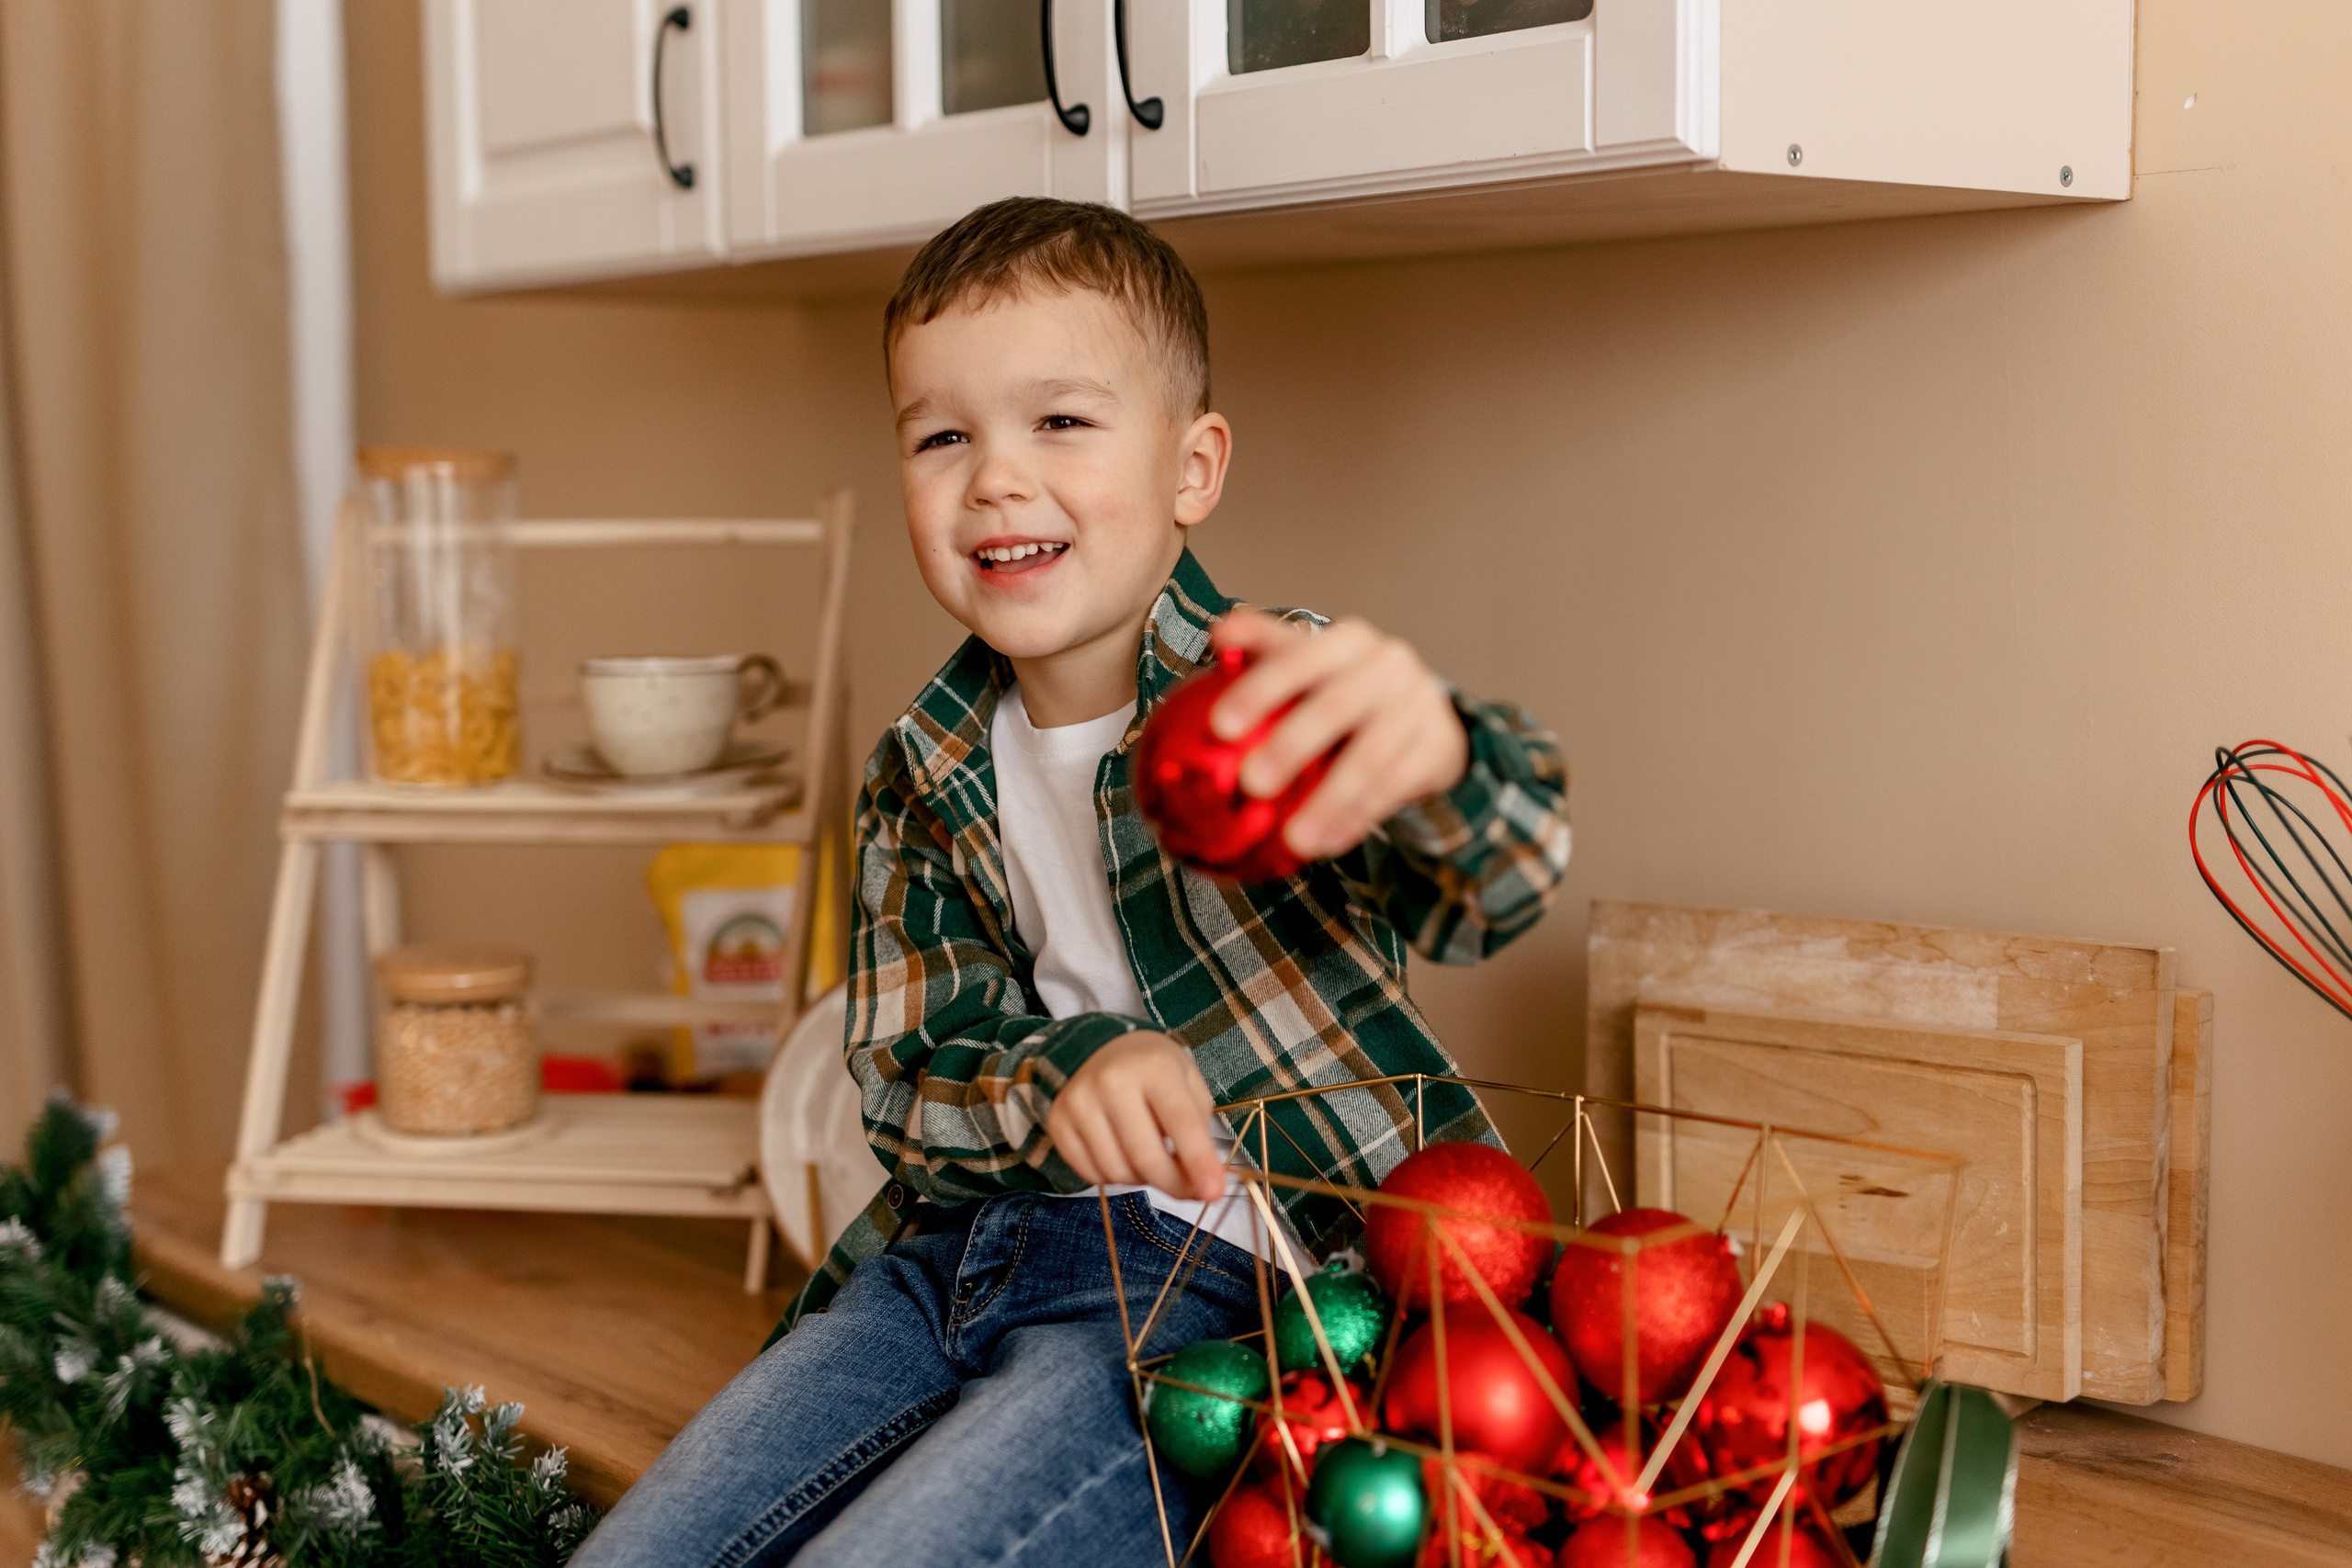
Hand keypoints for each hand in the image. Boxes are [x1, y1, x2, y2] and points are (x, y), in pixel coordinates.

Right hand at [1046, 1032, 1226, 1202]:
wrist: (1103, 1049)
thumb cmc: (1155, 1073)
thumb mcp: (1189, 1087)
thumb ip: (1198, 1135)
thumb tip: (1202, 1187)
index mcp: (1153, 1066)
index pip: (1180, 1122)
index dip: (1198, 1162)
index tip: (1213, 1193)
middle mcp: (1111, 1080)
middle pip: (1145, 1156)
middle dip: (1173, 1184)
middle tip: (1189, 1191)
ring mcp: (1079, 1101)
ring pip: (1117, 1171)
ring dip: (1142, 1179)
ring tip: (1150, 1157)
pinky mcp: (1058, 1121)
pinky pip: (1090, 1174)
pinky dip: (1113, 1176)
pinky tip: (1122, 1153)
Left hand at [1208, 608, 1469, 859]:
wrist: (1427, 717)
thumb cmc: (1347, 690)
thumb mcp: (1312, 663)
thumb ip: (1264, 646)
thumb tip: (1220, 633)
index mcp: (1348, 641)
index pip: (1298, 659)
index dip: (1259, 689)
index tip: (1220, 727)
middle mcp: (1388, 665)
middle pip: (1336, 707)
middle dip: (1291, 747)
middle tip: (1252, 786)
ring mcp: (1418, 705)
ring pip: (1370, 757)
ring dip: (1330, 802)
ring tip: (1295, 840)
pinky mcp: (1438, 747)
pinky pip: (1395, 789)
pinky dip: (1358, 819)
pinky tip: (1328, 844)